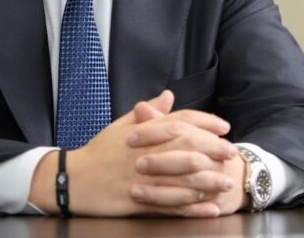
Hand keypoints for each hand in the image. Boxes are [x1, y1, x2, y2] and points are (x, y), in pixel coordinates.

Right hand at [27, 90, 237, 216]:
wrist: (71, 179)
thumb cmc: (96, 152)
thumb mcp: (120, 126)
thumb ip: (147, 112)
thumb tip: (168, 96)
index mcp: (142, 132)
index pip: (180, 121)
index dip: (205, 123)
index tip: (223, 127)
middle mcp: (145, 152)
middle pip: (187, 147)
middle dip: (213, 150)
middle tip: (232, 154)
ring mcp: (143, 177)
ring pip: (183, 177)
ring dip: (208, 180)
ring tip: (226, 183)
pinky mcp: (138, 201)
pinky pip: (171, 204)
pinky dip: (192, 207)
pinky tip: (208, 208)